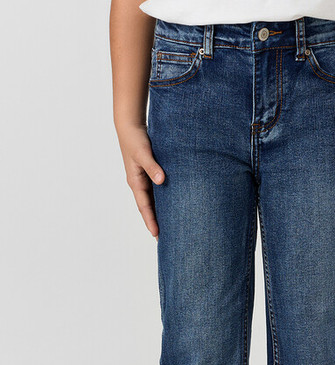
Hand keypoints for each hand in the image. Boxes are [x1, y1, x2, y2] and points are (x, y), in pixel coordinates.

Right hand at [116, 124, 164, 238]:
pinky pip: (158, 191)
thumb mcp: (143, 153)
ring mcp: (145, 180)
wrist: (130, 125)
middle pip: (149, 208)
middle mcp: (140, 184)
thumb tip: (161, 180)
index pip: (144, 207)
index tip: (157, 235)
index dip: (151, 221)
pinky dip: (164, 200)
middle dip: (156, 222)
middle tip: (166, 239)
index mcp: (135, 182)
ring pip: (154, 201)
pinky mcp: (150, 173)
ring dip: (161, 213)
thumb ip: (152, 166)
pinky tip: (173, 206)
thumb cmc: (135, 139)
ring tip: (172, 227)